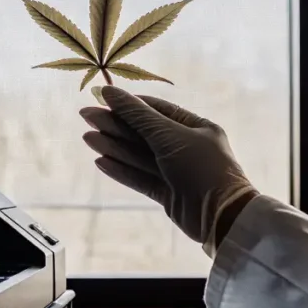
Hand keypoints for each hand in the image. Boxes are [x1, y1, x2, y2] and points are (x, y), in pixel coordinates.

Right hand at [79, 86, 257, 257]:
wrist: (221, 215)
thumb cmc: (200, 167)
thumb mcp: (168, 135)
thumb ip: (137, 115)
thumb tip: (109, 92)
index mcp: (196, 127)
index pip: (157, 110)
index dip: (129, 104)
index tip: (103, 98)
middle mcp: (187, 147)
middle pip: (144, 133)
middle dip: (116, 125)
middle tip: (86, 116)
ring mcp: (177, 172)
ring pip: (140, 156)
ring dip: (114, 147)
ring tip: (87, 138)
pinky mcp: (169, 194)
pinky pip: (141, 177)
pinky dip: (122, 170)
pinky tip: (101, 162)